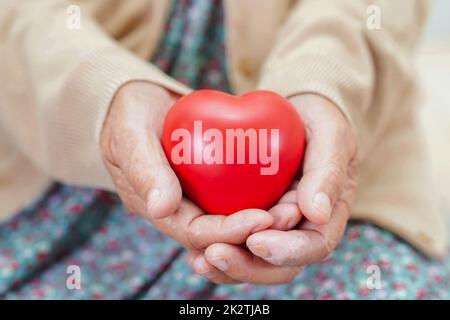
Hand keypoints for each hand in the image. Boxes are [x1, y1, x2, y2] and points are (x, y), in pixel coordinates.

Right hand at [100, 81, 272, 254]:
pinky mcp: (210, 181)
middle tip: (289, 216)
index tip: (261, 219)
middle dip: (255, 230)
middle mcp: (181, 210)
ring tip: (295, 208)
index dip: (228, 232)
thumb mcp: (129, 135)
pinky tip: (287, 188)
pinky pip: (238, 193)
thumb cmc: (128, 116)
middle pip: (221, 233)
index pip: (195, 233)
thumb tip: (162, 209)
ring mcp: (196, 196)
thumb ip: (144, 169)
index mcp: (158, 209)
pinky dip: (262, 194)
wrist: (139, 103)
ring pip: (233, 217)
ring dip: (265, 218)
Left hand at [187, 93, 357, 283]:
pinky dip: (214, 248)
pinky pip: (233, 241)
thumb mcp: (329, 134)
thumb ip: (327, 170)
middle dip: (248, 265)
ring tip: (198, 259)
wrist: (293, 111)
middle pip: (280, 265)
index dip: (289, 251)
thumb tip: (317, 214)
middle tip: (216, 254)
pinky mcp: (248, 217)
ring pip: (254, 260)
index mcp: (327, 212)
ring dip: (228, 266)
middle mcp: (300, 226)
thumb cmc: (315, 119)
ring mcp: (274, 225)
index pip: (314, 245)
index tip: (257, 240)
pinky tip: (192, 251)